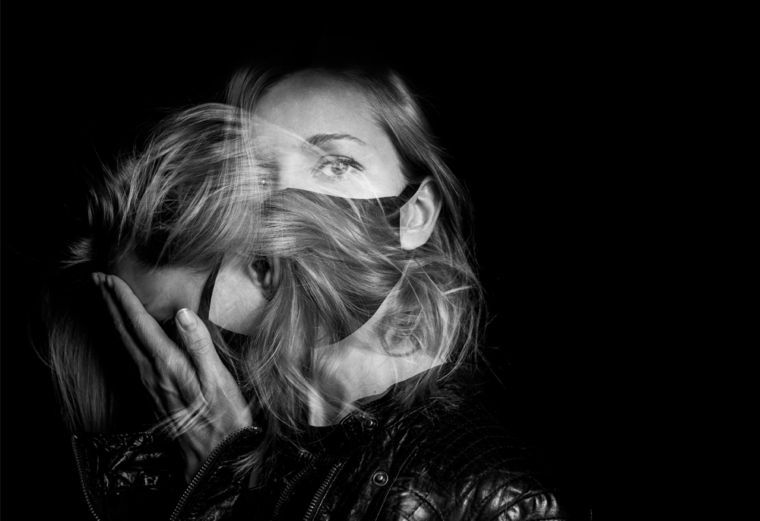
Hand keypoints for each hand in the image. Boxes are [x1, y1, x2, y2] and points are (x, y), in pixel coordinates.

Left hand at [93, 273, 252, 482]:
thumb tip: (182, 313)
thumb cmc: (223, 419)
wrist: (212, 460)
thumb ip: (199, 345)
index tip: (109, 279)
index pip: (140, 325)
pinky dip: (120, 339)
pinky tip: (122, 336)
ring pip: (122, 345)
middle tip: (96, 279)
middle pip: (123, 332)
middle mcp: (150, 373)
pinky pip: (128, 359)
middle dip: (109, 304)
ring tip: (105, 300)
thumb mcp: (218, 380)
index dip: (124, 300)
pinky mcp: (149, 395)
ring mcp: (147, 385)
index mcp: (167, 364)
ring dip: (111, 319)